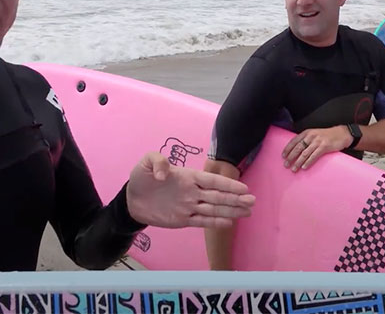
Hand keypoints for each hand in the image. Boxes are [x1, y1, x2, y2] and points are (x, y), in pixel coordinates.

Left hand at [126, 152, 254, 228]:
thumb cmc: (141, 179)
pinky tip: (229, 223)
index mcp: (188, 177)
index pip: (211, 181)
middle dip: (235, 199)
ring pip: (214, 209)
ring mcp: (189, 206)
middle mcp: (192, 192)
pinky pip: (202, 221)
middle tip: (253, 201)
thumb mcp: (145, 163)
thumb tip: (165, 173)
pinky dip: (215, 222)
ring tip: (248, 212)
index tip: (243, 188)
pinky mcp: (183, 220)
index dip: (227, 185)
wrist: (132, 200)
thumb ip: (157, 161)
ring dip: (231, 210)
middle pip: (218, 196)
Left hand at [281, 125, 350, 171]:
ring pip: (304, 153)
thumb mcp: (314, 134)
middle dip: (291, 157)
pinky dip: (308, 162)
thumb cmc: (327, 135)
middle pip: (298, 148)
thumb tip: (296, 149)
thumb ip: (306, 139)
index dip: (287, 149)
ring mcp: (317, 141)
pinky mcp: (324, 147)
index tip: (283, 156)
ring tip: (294, 168)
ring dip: (298, 162)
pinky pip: (314, 156)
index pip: (294, 141)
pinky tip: (304, 167)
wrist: (341, 134)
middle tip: (286, 165)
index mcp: (307, 133)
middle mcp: (311, 136)